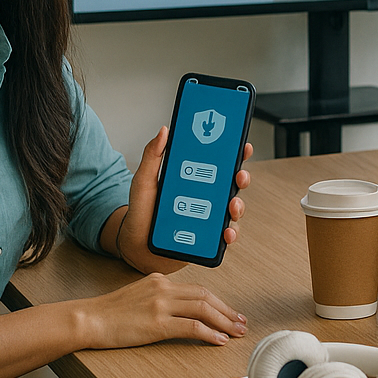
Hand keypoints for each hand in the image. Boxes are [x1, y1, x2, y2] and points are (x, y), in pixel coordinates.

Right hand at [78, 271, 246, 348]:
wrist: (86, 319)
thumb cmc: (108, 313)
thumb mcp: (137, 295)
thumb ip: (158, 297)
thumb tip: (178, 309)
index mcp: (160, 280)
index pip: (197, 289)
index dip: (218, 302)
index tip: (230, 312)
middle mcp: (164, 288)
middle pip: (206, 297)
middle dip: (227, 311)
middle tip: (242, 323)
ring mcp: (161, 305)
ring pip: (203, 310)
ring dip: (224, 322)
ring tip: (237, 333)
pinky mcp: (156, 323)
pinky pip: (191, 327)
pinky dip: (209, 333)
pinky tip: (219, 341)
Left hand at [115, 127, 251, 274]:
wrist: (135, 246)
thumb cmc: (141, 213)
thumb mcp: (144, 181)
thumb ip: (152, 156)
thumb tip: (164, 131)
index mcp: (194, 180)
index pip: (220, 164)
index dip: (235, 153)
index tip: (242, 146)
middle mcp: (206, 198)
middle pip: (233, 184)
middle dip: (242, 178)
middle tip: (238, 176)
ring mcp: (210, 218)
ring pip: (234, 209)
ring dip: (238, 206)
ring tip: (231, 206)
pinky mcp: (209, 238)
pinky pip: (227, 235)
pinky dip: (231, 234)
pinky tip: (226, 232)